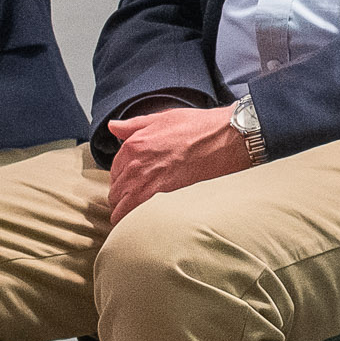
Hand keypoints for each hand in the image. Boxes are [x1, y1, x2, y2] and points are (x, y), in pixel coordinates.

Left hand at [107, 99, 259, 215]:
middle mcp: (134, 167)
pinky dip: (138, 222)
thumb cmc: (198, 127)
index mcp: (132, 147)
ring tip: (141, 215)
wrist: (226, 140)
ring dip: (127, 213)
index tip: (136, 182)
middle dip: (124, 197)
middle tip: (140, 198)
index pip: (114, 172)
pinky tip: (150, 220)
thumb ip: (133, 125)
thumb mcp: (162, 118)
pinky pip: (135, 219)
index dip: (124, 178)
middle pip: (116, 193)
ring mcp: (146, 186)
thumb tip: (113, 126)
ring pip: (121, 210)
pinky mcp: (161, 201)